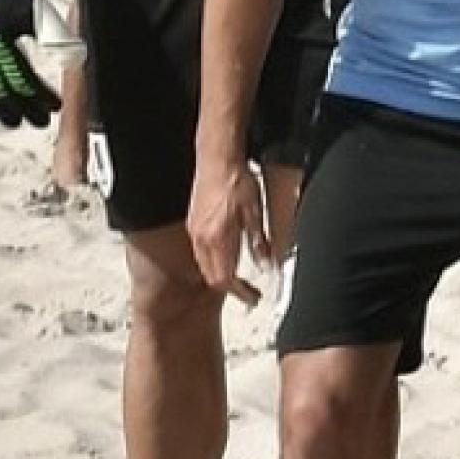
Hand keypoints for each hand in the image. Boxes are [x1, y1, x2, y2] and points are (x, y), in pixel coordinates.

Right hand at [0, 0, 59, 129]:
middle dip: (22, 109)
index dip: (39, 98)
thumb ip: (54, 38)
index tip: (56, 108)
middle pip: (2, 92)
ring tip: (16, 121)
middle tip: (40, 122)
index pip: (22, 81)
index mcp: (0, 46)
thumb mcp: (38, 15)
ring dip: (1, 108)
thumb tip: (76, 58)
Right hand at [187, 157, 268, 307]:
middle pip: (212, 276)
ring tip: (240, 281)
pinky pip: (201, 253)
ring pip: (204, 266)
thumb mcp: (255, 213)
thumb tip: (266, 265)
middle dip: (231, 288)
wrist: (217, 160)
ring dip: (221, 276)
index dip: (239, 292)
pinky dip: (214, 262)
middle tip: (250, 293)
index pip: (224, 278)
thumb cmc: (238, 183)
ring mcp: (194, 231)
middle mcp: (201, 239)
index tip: (253, 298)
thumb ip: (259, 242)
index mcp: (217, 238)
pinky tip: (227, 258)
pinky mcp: (193, 224)